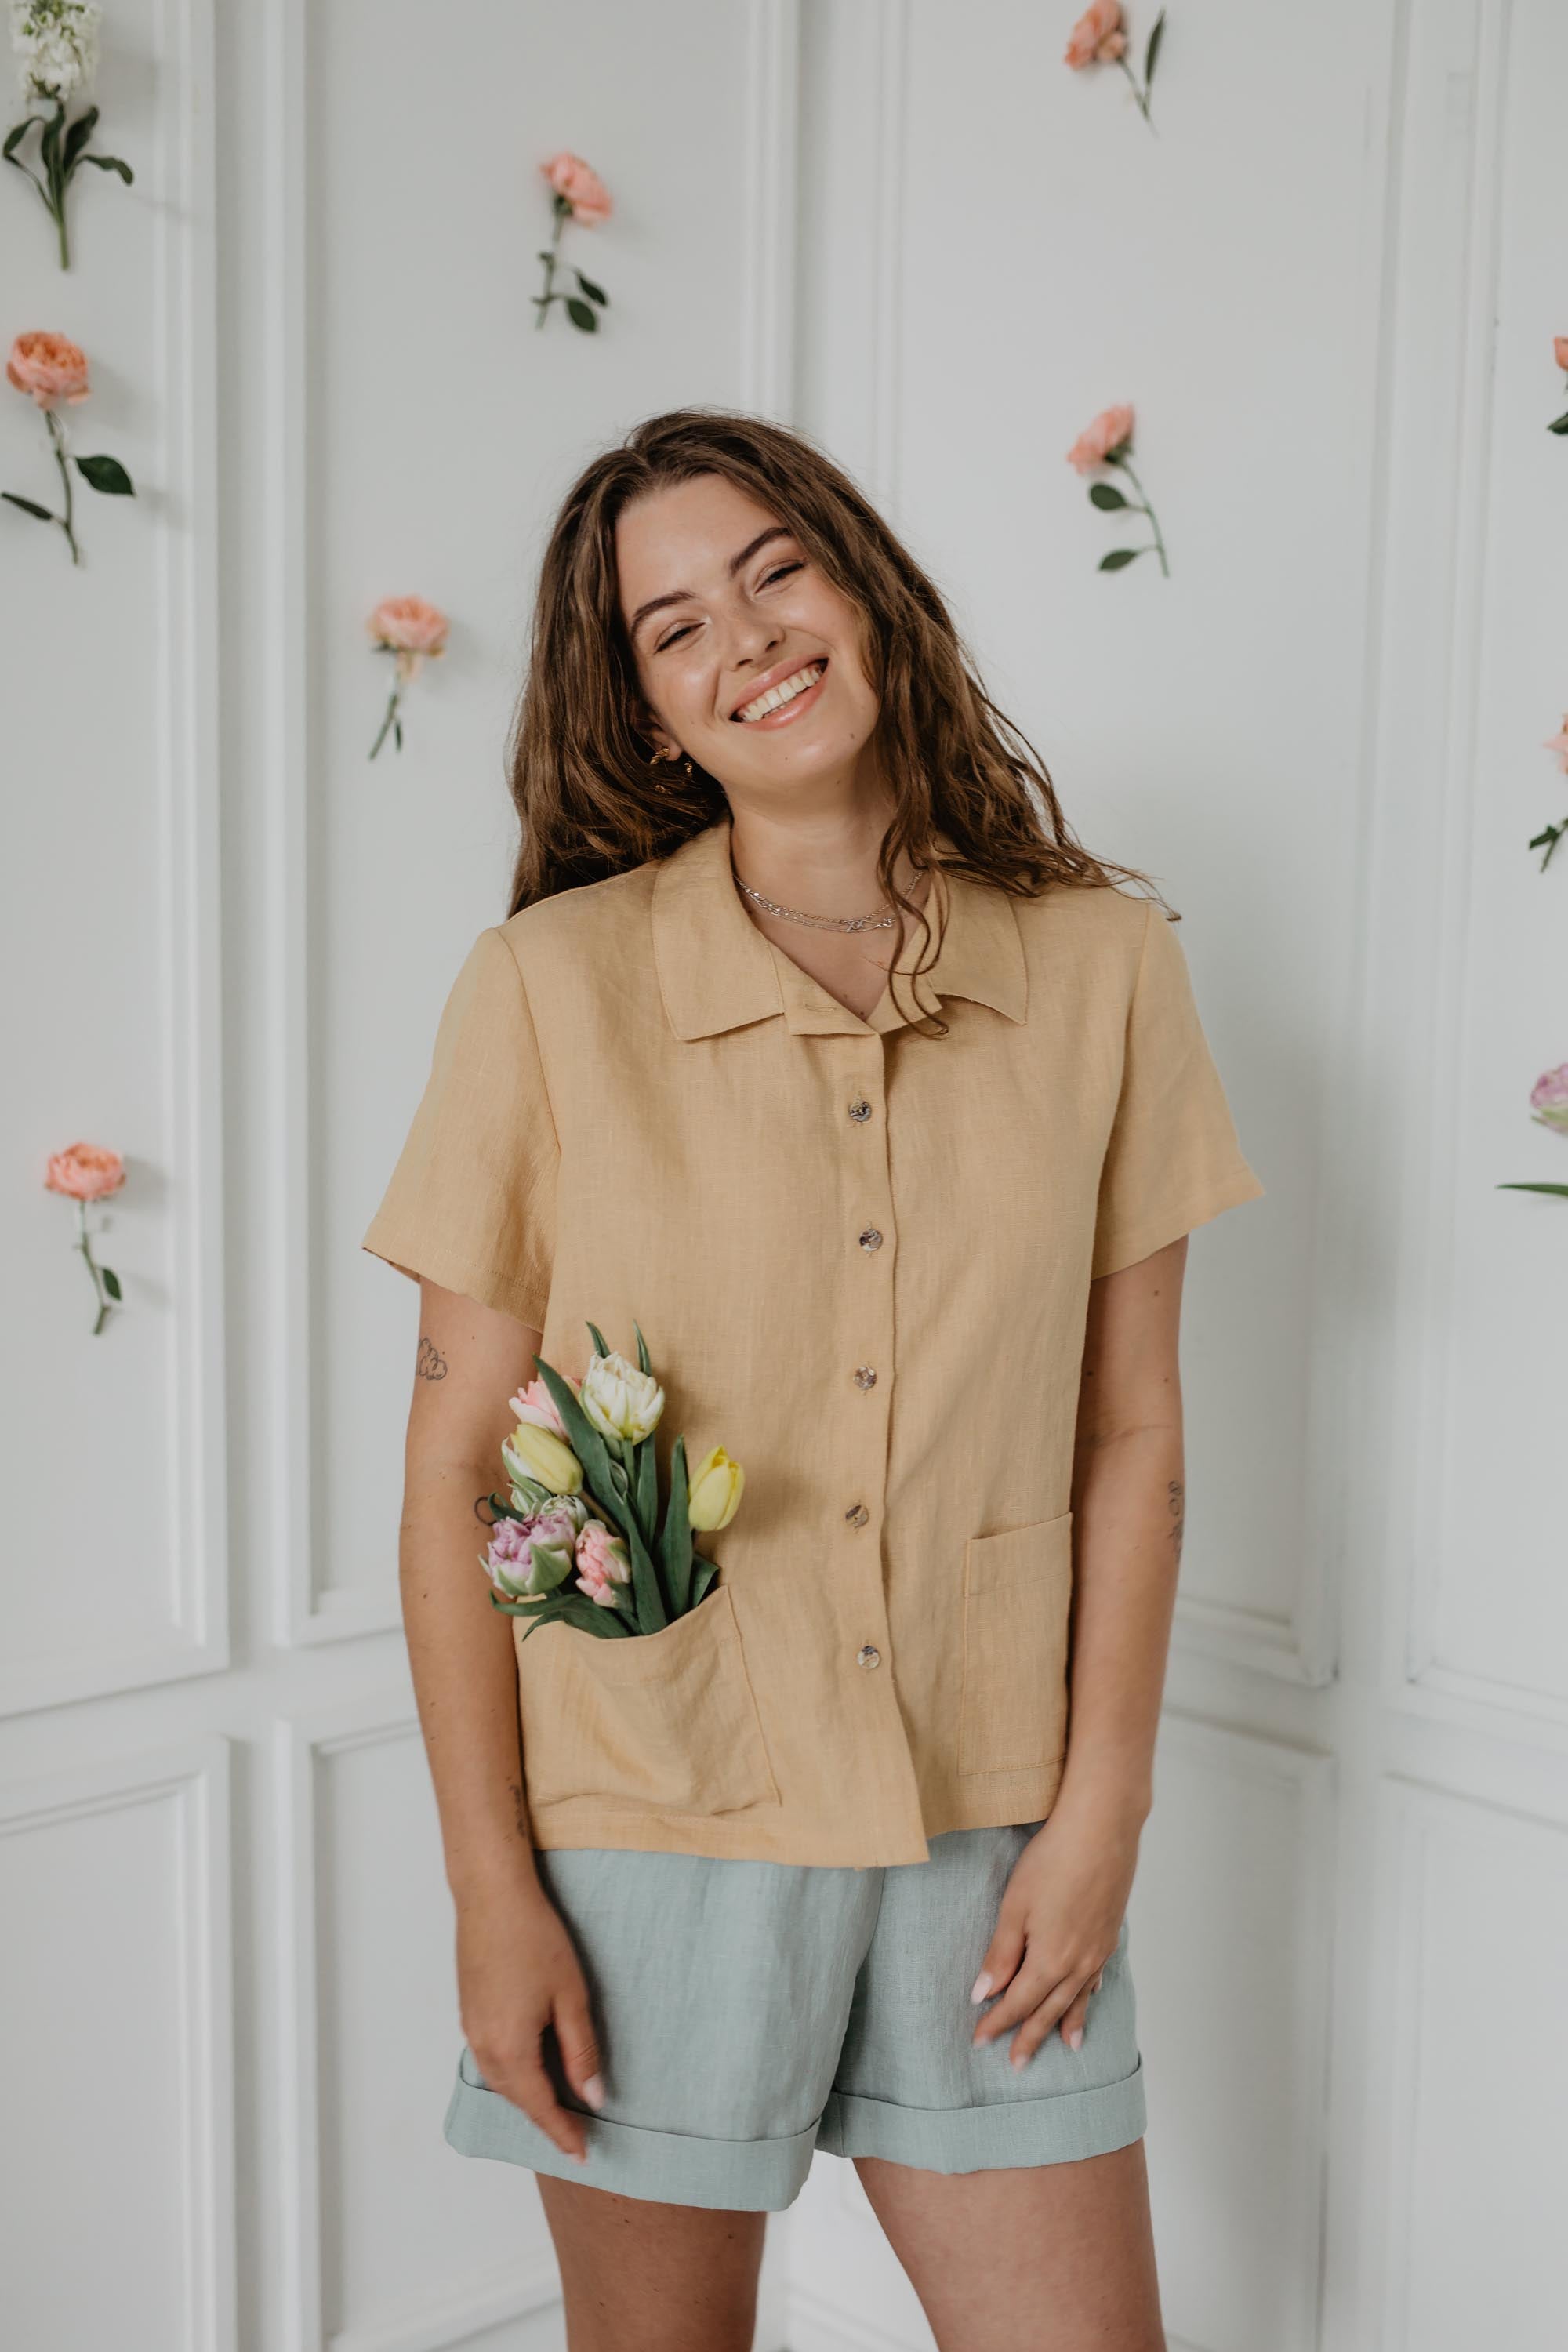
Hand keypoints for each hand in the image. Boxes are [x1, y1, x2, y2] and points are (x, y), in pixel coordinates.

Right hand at [455, 1869, 604, 2161]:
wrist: (491, 1896)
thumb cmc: (534, 1939)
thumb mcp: (570, 1997)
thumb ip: (580, 2052)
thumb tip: (592, 2097)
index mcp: (510, 2050)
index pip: (540, 2107)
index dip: (563, 2133)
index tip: (583, 2155)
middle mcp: (483, 2047)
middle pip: (517, 2099)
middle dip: (545, 2120)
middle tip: (575, 2137)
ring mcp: (471, 2029)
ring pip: (501, 2081)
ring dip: (527, 2098)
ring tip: (557, 2109)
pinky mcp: (469, 2012)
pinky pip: (491, 2060)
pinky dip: (512, 2075)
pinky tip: (530, 2068)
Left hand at [968, 1799, 1140, 2067]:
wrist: (1102, 1830)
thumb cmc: (1052, 1862)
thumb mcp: (1015, 1907)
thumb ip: (1001, 1954)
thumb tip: (982, 1993)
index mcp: (1048, 1961)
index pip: (1017, 2003)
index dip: (997, 2023)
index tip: (980, 2042)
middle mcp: (1076, 1964)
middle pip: (1048, 2009)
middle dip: (1030, 2036)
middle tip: (1018, 2064)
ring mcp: (1098, 1950)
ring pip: (1077, 1997)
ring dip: (1067, 2023)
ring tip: (1067, 2046)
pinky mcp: (1110, 1932)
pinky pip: (1096, 1976)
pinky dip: (1089, 1994)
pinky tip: (1088, 1995)